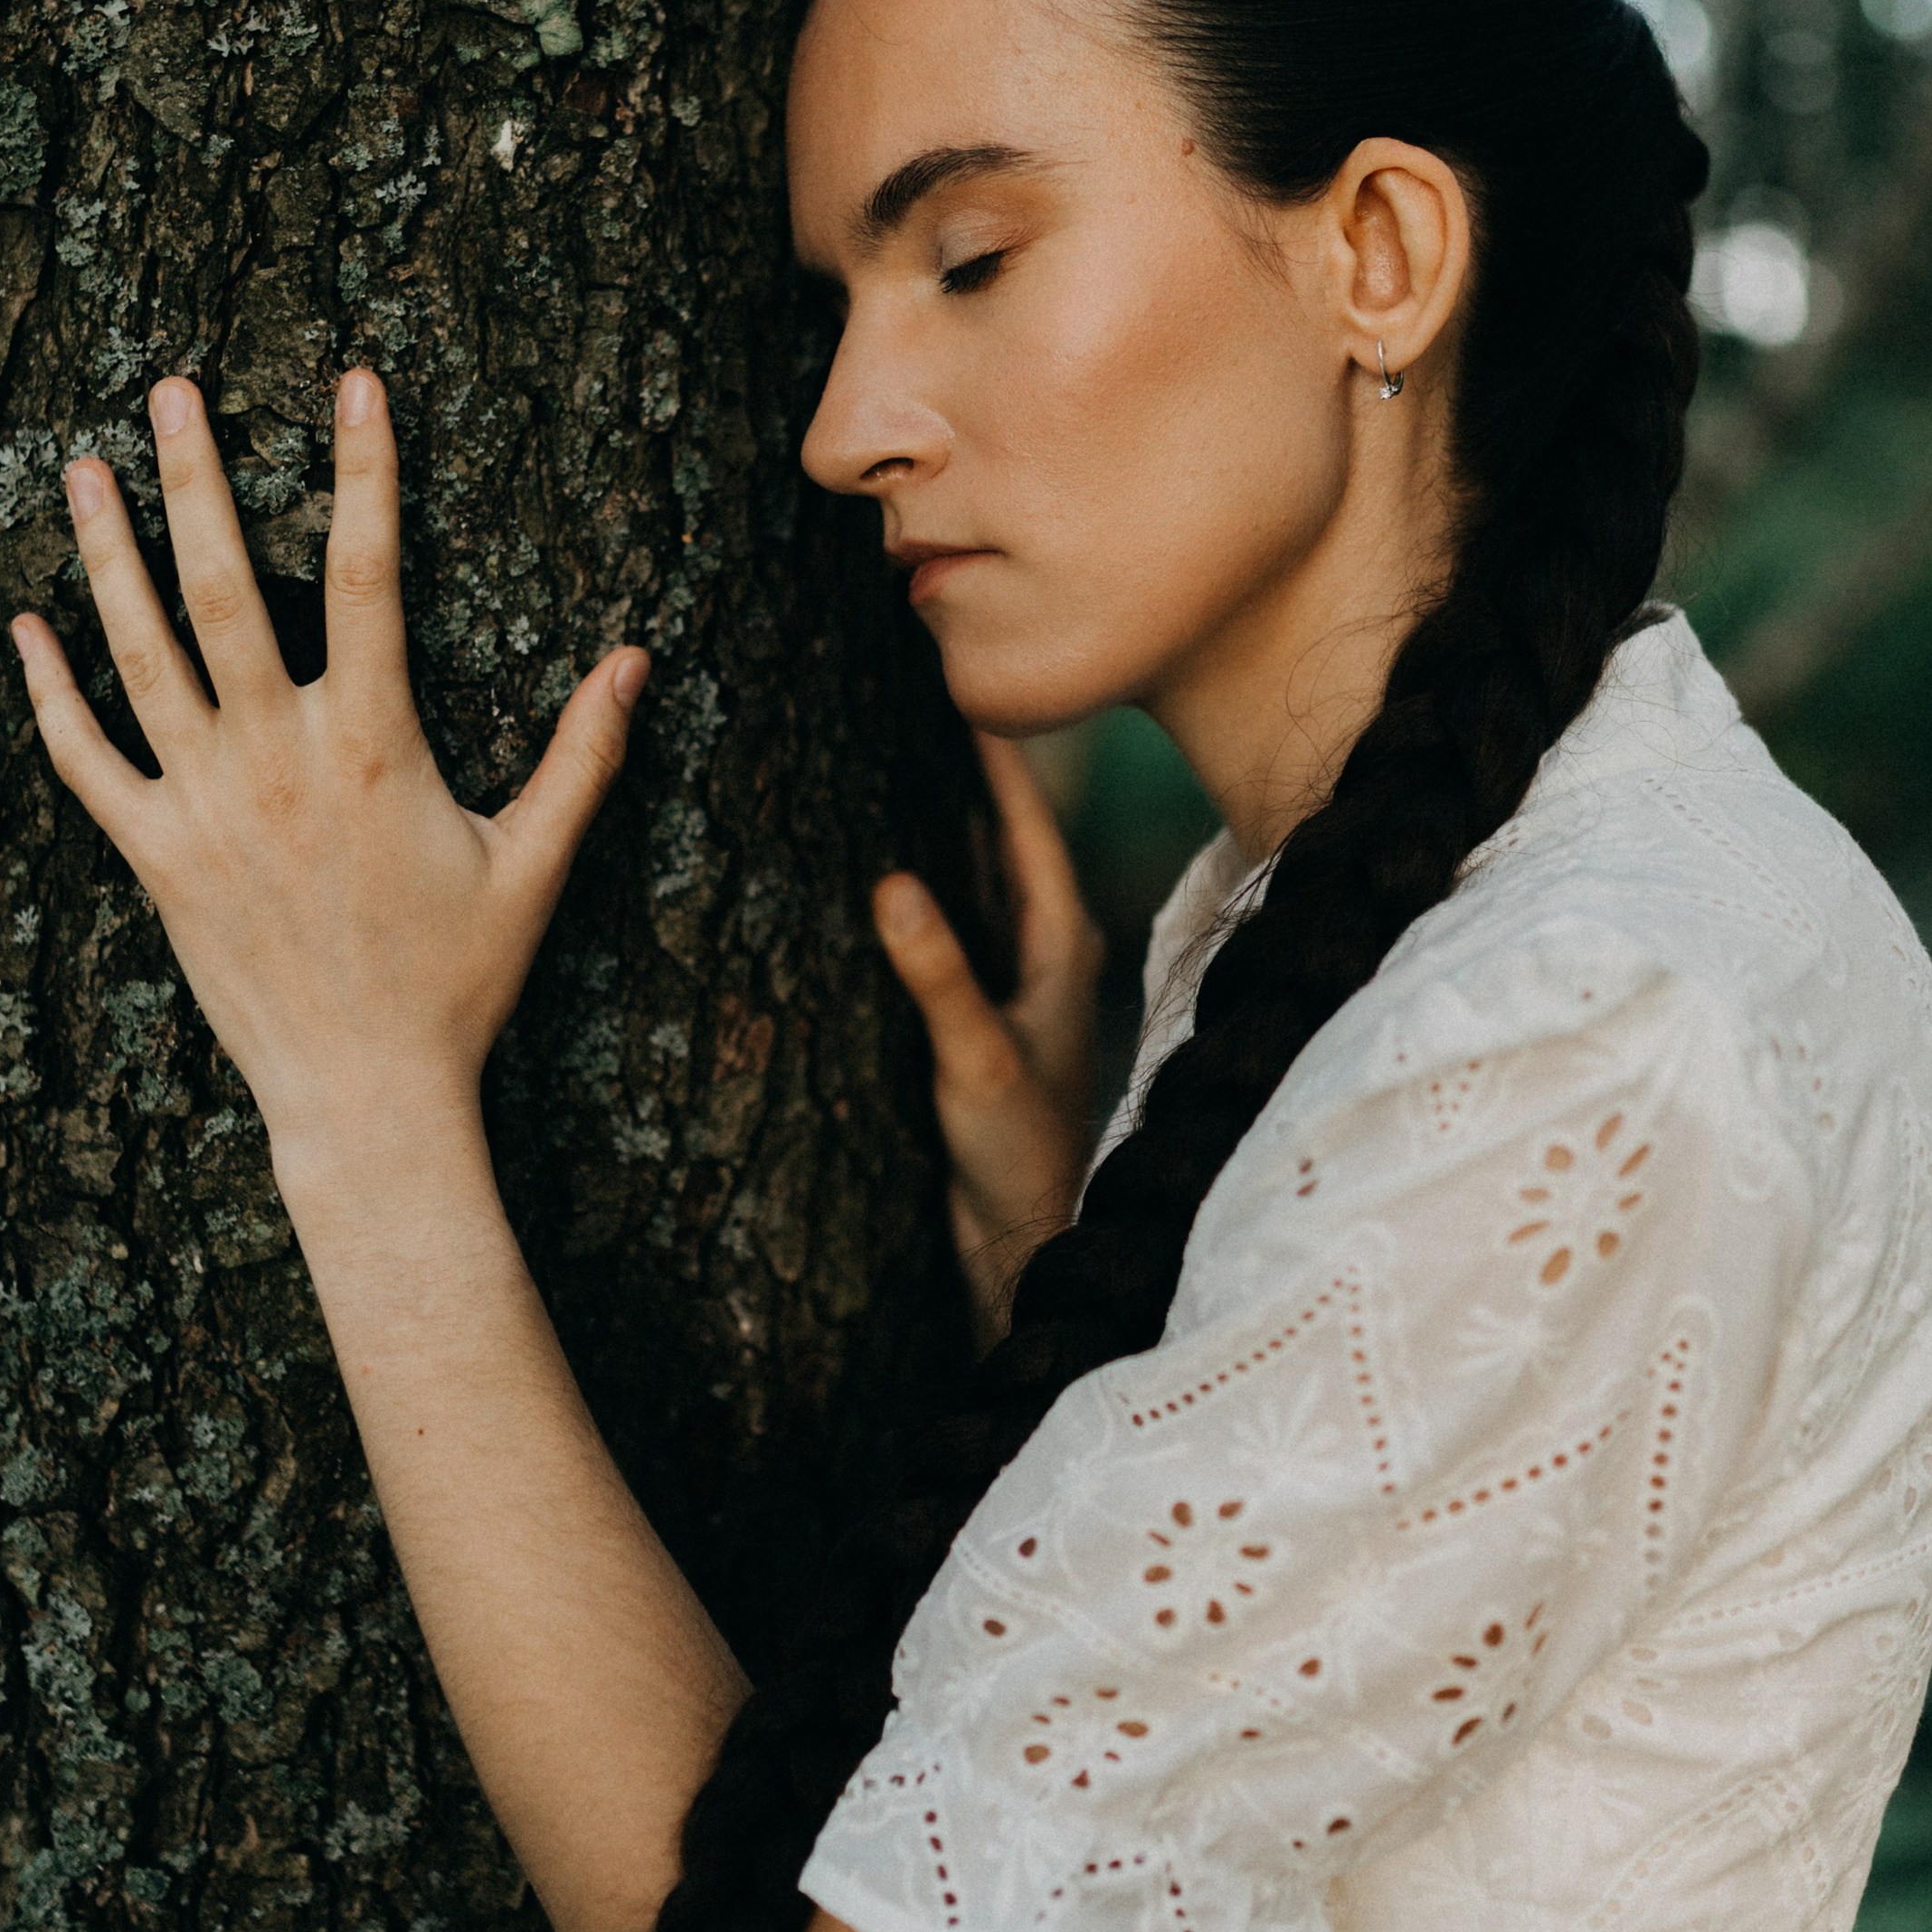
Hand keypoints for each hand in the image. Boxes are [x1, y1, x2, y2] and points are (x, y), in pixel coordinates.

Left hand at [10, 368, 645, 1190]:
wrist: (367, 1094)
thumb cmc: (458, 982)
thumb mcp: (537, 861)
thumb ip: (583, 754)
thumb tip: (637, 659)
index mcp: (373, 743)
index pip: (370, 574)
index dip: (365, 469)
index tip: (355, 384)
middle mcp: (277, 758)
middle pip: (226, 586)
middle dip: (198, 477)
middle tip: (172, 388)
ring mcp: (206, 806)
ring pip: (142, 652)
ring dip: (109, 552)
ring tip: (84, 466)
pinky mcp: (156, 858)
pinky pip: (87, 760)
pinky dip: (51, 692)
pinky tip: (28, 626)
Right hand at [874, 732, 1103, 1343]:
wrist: (1022, 1244)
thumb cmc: (1019, 1157)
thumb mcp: (977, 1059)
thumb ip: (937, 975)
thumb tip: (891, 884)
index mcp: (1062, 945)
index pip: (1027, 823)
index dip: (994, 756)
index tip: (957, 687)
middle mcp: (1041, 951)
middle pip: (999, 837)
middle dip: (958, 774)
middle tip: (908, 701)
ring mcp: (1009, 980)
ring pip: (973, 877)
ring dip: (935, 824)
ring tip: (880, 757)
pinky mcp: (973, 1013)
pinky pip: (948, 924)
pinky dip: (916, 885)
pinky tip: (869, 864)